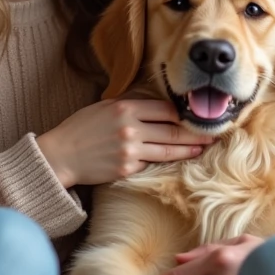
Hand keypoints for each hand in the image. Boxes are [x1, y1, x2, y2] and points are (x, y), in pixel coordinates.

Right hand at [36, 98, 213, 187]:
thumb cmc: (81, 128)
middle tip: (214, 134)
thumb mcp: (104, 106)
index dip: (183, 114)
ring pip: (169, 150)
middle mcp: (131, 128)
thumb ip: (131, 105)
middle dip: (196, 134)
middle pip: (173, 130)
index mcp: (126, 108)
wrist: (60, 156)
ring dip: (189, 150)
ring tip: (204, 148)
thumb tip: (158, 106)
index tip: (195, 117)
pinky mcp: (127, 169)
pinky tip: (178, 160)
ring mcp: (130, 151)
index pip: (166, 109)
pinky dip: (164, 161)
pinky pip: (152, 164)